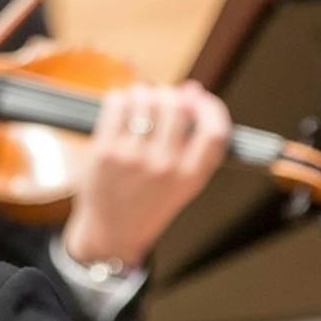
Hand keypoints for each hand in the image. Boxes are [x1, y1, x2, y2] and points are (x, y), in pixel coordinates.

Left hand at [63, 80, 230, 269]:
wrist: (111, 233)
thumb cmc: (150, 200)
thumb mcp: (185, 181)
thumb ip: (195, 140)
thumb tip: (192, 88)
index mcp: (191, 176)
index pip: (215, 129)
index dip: (210, 106)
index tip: (199, 97)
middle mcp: (164, 166)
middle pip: (177, 105)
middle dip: (171, 94)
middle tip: (162, 98)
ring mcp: (133, 159)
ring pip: (147, 99)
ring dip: (145, 92)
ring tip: (141, 100)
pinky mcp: (104, 152)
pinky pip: (117, 105)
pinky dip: (121, 97)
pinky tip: (122, 105)